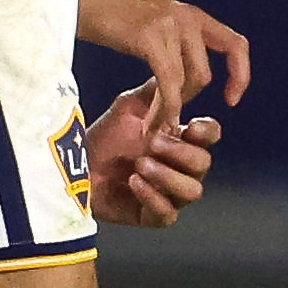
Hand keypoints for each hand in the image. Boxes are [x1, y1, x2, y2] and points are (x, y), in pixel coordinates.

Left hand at [86, 84, 220, 226]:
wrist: (77, 163)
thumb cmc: (106, 135)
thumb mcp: (131, 105)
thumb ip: (158, 92)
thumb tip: (180, 72)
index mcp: (181, 140)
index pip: (210, 135)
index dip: (206, 132)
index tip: (190, 127)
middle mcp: (181, 168)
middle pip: (203, 163)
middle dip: (180, 152)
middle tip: (152, 143)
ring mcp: (170, 193)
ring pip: (193, 191)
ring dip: (169, 176)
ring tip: (141, 165)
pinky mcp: (153, 215)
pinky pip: (168, 214)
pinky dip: (153, 197)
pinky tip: (134, 182)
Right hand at [115, 0, 248, 133]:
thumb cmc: (108, 18)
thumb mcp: (154, 28)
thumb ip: (174, 48)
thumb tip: (186, 82)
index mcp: (193, 15)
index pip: (236, 45)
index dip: (240, 74)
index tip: (231, 100)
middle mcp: (188, 17)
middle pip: (204, 75)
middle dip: (187, 101)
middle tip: (167, 115)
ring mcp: (170, 26)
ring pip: (187, 82)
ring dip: (171, 110)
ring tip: (154, 125)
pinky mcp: (151, 37)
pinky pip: (168, 83)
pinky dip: (164, 107)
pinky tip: (152, 121)